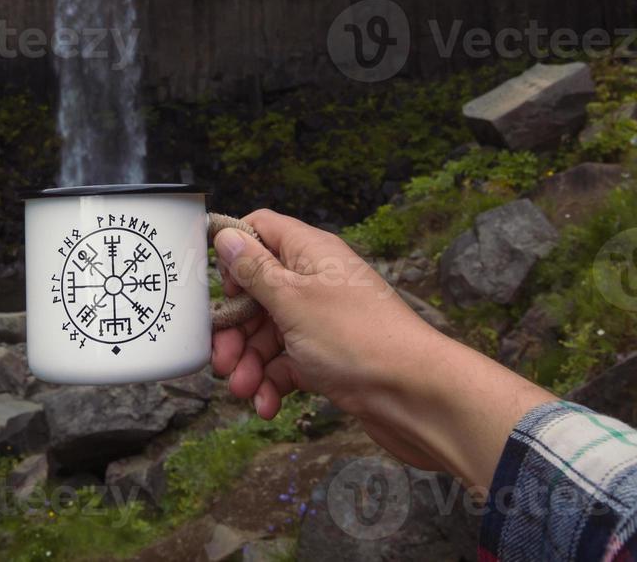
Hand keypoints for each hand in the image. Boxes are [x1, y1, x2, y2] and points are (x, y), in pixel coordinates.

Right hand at [210, 209, 553, 492]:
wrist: (417, 396)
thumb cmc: (359, 339)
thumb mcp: (294, 300)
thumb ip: (256, 270)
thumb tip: (226, 235)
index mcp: (311, 253)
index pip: (262, 230)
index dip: (234, 254)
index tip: (220, 289)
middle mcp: (317, 282)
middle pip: (258, 292)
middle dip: (236, 328)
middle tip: (222, 360)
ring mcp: (323, 322)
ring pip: (270, 334)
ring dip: (250, 364)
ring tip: (244, 391)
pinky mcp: (329, 358)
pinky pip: (289, 364)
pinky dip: (273, 384)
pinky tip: (267, 406)